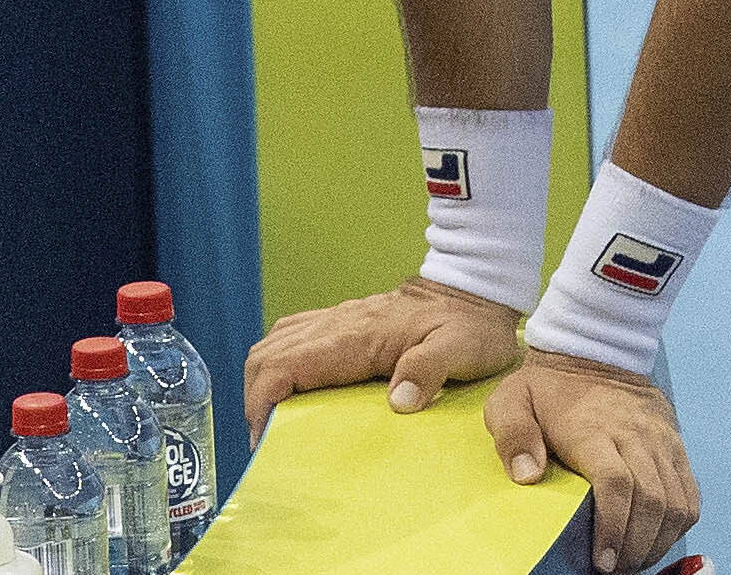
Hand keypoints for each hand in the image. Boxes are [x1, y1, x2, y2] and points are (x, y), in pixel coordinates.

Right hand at [237, 278, 524, 430]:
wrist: (476, 289)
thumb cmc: (470, 324)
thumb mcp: (461, 349)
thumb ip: (429, 369)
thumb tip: (398, 402)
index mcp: (353, 336)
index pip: (282, 365)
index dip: (261, 404)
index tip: (265, 440)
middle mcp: (336, 325)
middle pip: (266, 356)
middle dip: (254, 399)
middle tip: (266, 440)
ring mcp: (337, 320)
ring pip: (274, 345)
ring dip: (264, 382)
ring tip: (275, 423)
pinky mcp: (343, 322)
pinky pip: (293, 339)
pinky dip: (280, 366)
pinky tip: (295, 393)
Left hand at [489, 352, 694, 572]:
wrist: (594, 350)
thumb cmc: (546, 388)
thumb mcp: (511, 400)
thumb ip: (512, 435)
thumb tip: (526, 476)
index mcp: (594, 430)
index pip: (616, 484)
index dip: (613, 528)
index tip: (601, 560)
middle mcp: (635, 435)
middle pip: (652, 501)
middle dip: (635, 546)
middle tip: (614, 570)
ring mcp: (660, 440)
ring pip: (676, 502)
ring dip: (658, 541)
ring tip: (633, 560)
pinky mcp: (675, 444)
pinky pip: (691, 493)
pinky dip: (678, 524)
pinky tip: (655, 539)